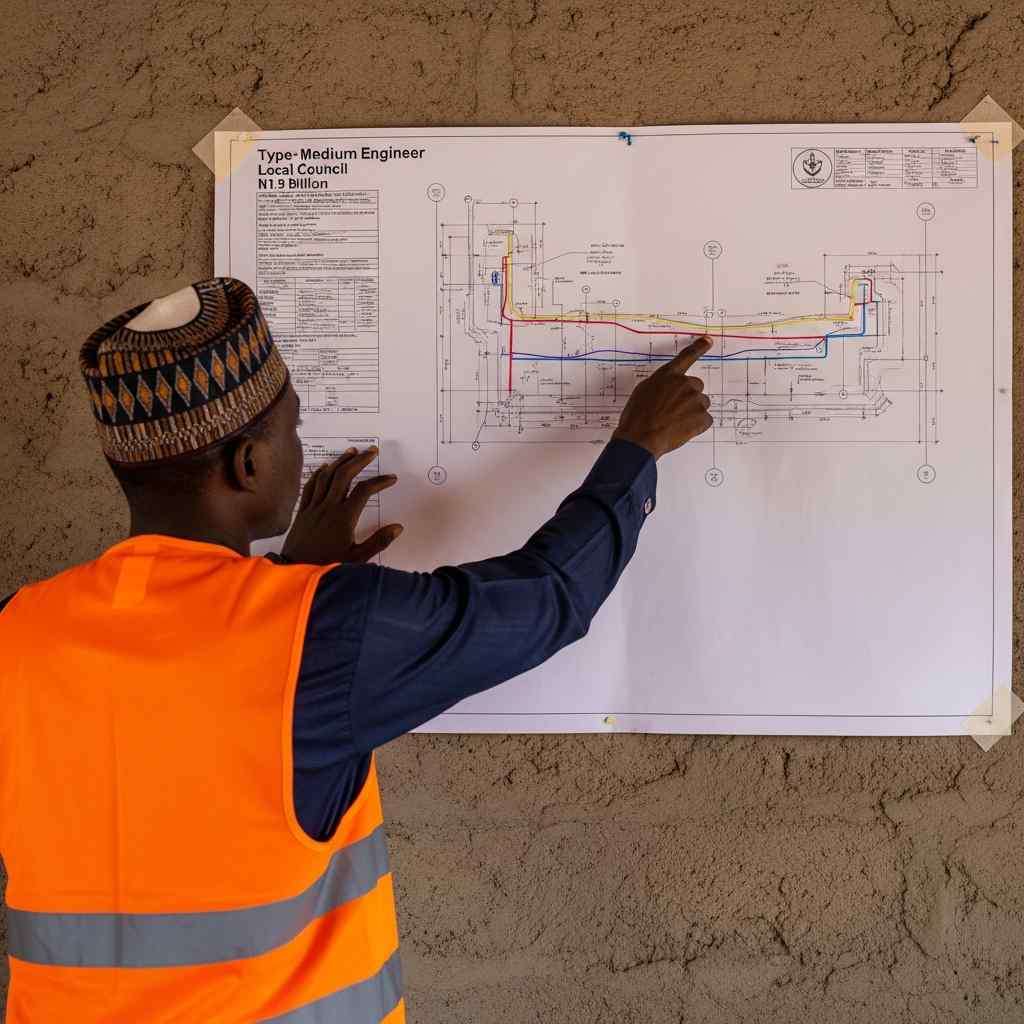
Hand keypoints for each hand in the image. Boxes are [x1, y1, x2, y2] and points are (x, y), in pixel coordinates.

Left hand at [281, 446, 402, 564]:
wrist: (297, 571)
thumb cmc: (327, 566)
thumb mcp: (357, 558)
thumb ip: (378, 542)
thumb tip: (397, 528)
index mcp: (344, 518)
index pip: (364, 491)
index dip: (379, 481)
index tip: (390, 478)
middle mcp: (328, 508)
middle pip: (345, 475)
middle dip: (360, 460)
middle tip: (371, 452)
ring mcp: (314, 508)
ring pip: (327, 476)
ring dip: (340, 461)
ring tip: (351, 452)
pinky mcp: (303, 511)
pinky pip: (310, 486)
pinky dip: (319, 474)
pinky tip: (325, 467)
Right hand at [611, 336, 713, 457]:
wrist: (640, 439)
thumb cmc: (637, 417)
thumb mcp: (643, 391)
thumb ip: (661, 384)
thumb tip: (669, 387)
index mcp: (668, 375)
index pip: (687, 356)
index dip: (699, 347)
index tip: (708, 340)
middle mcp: (685, 384)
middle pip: (696, 386)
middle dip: (688, 397)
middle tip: (674, 410)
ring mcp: (695, 400)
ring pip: (701, 404)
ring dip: (692, 412)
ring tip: (674, 422)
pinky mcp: (702, 418)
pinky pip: (705, 420)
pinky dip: (697, 426)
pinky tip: (682, 430)